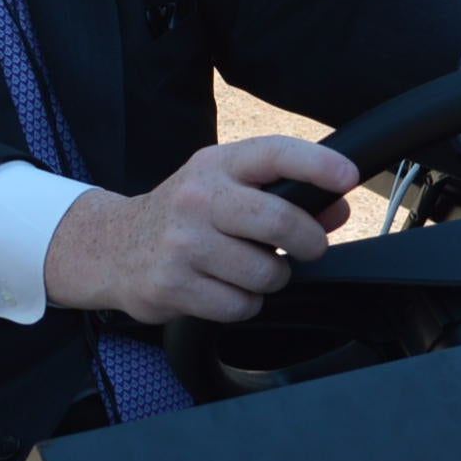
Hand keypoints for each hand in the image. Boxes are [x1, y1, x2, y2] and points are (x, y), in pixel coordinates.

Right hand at [43, 137, 353, 324]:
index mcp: (216, 165)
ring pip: (265, 273)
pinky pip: (240, 306)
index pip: (274, 153)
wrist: (111, 246)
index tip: (348, 178)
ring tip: (249, 270)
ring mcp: (182, 242)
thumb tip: (337, 207)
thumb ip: (282, 194)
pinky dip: (243, 304)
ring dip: (271, 279)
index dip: (317, 164)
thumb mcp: (226, 189)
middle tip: (308, 248)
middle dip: (309, 242)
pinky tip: (223, 289)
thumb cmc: (184, 215)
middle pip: (280, 220)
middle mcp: (197, 198)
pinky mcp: (172, 284)